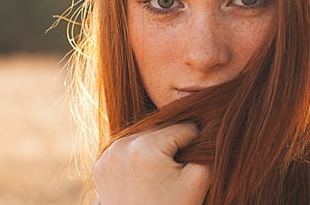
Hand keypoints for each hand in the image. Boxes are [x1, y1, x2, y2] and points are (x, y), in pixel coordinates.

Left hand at [93, 123, 210, 204]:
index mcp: (148, 145)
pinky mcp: (101, 165)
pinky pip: (126, 150)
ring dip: (154, 150)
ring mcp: (109, 155)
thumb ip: (207, 151)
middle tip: (173, 174)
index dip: (195, 145)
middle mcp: (124, 144)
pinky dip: (136, 158)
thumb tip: (208, 132)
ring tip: (158, 177)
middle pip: (162, 131)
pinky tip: (142, 178)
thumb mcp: (197, 181)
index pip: (184, 128)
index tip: (190, 167)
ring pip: (144, 138)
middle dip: (172, 147)